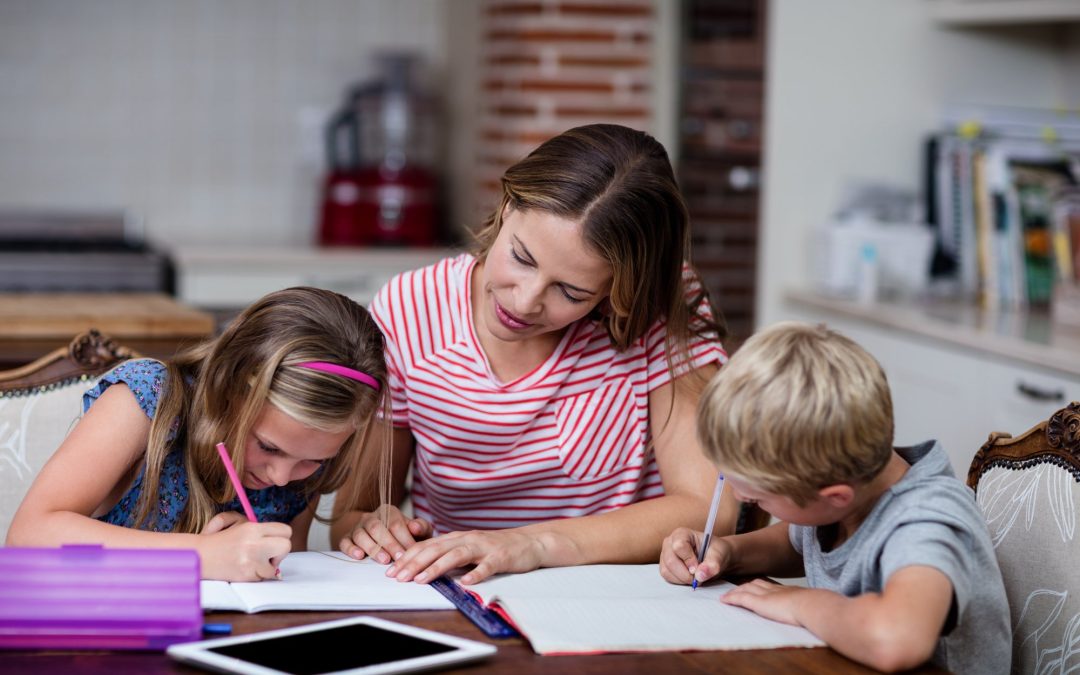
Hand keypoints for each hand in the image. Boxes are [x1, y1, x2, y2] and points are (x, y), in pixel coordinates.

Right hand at [199, 511, 291, 581]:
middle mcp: (254, 544)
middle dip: (281, 552)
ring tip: (251, 561)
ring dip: (266, 567)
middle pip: (287, 546)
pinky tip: (244, 568)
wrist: (199, 556)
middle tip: (268, 554)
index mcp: (253, 528)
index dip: (281, 536)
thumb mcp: (234, 520)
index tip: (272, 541)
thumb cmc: (218, 538)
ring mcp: (251, 561)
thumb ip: (257, 524)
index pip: (285, 531)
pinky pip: (263, 578)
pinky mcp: (246, 576)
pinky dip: (256, 575)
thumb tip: (275, 537)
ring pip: (275, 567)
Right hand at [339, 505, 433, 564]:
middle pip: (378, 528)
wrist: (380, 536)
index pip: (395, 523)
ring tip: (383, 560)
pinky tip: (359, 556)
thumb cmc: (403, 535)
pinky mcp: (347, 538)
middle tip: (399, 558)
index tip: (411, 551)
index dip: (404, 537)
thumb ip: (421, 527)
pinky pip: (345, 542)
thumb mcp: (416, 530)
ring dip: (373, 548)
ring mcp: (357, 528)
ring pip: (361, 535)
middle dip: (389, 544)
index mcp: (388, 511)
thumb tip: (416, 527)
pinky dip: (351, 549)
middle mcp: (371, 517)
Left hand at [386, 528, 546, 584]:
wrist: (530, 542)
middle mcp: (468, 539)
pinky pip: (487, 566)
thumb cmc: (496, 548)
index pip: (428, 546)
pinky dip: (476, 574)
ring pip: (457, 555)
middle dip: (415, 563)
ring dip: (437, 567)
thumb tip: (422, 566)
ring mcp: (484, 547)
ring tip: (421, 579)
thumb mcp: (469, 548)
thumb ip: (449, 555)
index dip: (408, 557)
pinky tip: (466, 583)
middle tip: (398, 576)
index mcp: (458, 538)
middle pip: (437, 549)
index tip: (391, 570)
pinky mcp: (501, 557)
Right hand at [659, 527, 733, 585]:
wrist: (714, 558)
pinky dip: (679, 582)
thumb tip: (700, 575)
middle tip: (698, 577)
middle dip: (685, 574)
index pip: (679, 546)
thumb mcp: (719, 554)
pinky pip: (667, 577)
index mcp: (682, 534)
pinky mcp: (665, 566)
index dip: (688, 560)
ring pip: (667, 571)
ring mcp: (665, 555)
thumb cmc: (715, 551)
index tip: (698, 568)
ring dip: (682, 579)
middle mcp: (670, 543)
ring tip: (695, 576)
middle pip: (671, 561)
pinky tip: (689, 578)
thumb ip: (712, 564)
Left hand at [721, 578, 806, 625]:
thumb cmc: (816, 609)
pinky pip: (741, 598)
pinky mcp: (759, 602)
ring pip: (746, 589)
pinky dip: (732, 598)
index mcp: (787, 591)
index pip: (769, 586)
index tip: (754, 588)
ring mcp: (766, 595)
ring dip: (736, 591)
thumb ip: (806, 608)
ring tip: (727, 595)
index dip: (759, 586)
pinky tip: (724, 600)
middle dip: (745, 586)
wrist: (812, 605)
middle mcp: (775, 590)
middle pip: (755, 584)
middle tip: (736, 590)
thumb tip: (813, 615)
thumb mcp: (810, 607)